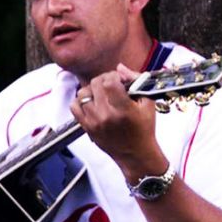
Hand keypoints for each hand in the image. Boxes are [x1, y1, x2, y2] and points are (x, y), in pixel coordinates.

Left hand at [70, 64, 168, 181]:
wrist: (136, 155)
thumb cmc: (144, 128)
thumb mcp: (147, 103)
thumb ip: (136, 82)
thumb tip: (120, 67)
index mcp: (123, 109)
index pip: (109, 81)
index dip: (114, 75)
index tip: (119, 79)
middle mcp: (106, 115)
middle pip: (96, 84)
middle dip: (104, 80)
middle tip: (111, 84)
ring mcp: (94, 122)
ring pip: (83, 93)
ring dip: (92, 89)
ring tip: (101, 93)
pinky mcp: (86, 127)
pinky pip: (74, 106)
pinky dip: (80, 100)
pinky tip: (91, 102)